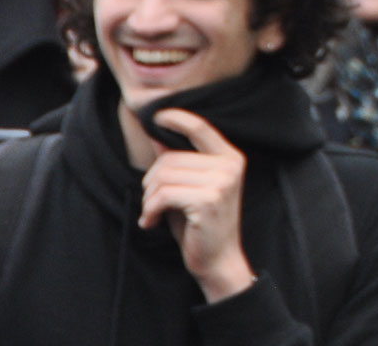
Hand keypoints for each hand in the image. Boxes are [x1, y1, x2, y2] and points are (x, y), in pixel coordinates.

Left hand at [140, 109, 255, 301]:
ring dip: (148, 199)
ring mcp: (222, 181)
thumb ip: (177, 163)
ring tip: (152, 214)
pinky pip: (163, 195)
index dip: (177, 118)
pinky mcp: (208, 199)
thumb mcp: (188, 188)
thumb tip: (157, 137)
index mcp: (230, 157)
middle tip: (151, 204)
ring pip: (163, 177)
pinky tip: (151, 222)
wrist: (218, 260)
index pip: (200, 127)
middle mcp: (229, 165)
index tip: (157, 116)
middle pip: (169, 158)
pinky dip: (149, 210)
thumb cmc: (201, 224)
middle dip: (150, 183)